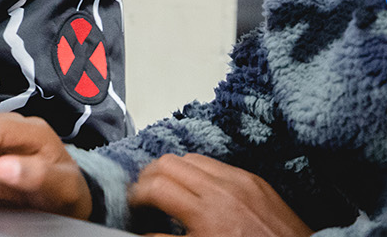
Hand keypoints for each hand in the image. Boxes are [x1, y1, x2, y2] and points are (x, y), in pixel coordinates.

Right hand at [128, 154, 311, 236]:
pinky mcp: (255, 180)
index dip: (136, 194)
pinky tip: (199, 191)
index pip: (156, 186)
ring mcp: (240, 180)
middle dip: (149, 177)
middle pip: (168, 163)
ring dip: (174, 171)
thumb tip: (143, 233)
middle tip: (145, 195)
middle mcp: (222, 189)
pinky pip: (218, 164)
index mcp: (206, 213)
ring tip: (170, 192)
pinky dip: (200, 172)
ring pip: (191, 158)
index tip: (132, 204)